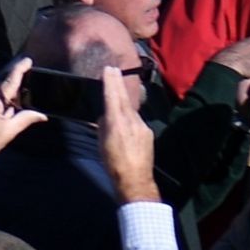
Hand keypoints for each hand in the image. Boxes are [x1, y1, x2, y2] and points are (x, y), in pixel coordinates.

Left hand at [0, 63, 45, 172]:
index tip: (28, 60)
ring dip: (5, 99)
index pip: (9, 81)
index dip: (19, 69)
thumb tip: (42, 115)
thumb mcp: (9, 132)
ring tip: (10, 115)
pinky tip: (1, 117)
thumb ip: (25, 118)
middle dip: (13, 91)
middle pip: (2, 86)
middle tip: (24, 99)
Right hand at [92, 65, 162, 206]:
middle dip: (117, 83)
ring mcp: (141, 125)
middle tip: (113, 69)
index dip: (110, 81)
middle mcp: (131, 120)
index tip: (108, 69)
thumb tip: (105, 117)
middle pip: (123, 97)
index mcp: (116, 122)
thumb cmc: (113, 164)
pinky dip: (130, 118)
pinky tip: (126, 124)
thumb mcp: (101, 144)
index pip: (112, 96)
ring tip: (117, 93)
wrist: (135, 180)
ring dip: (124, 102)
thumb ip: (103, 126)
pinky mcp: (148, 132)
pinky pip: (136, 121)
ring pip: (130, 109)